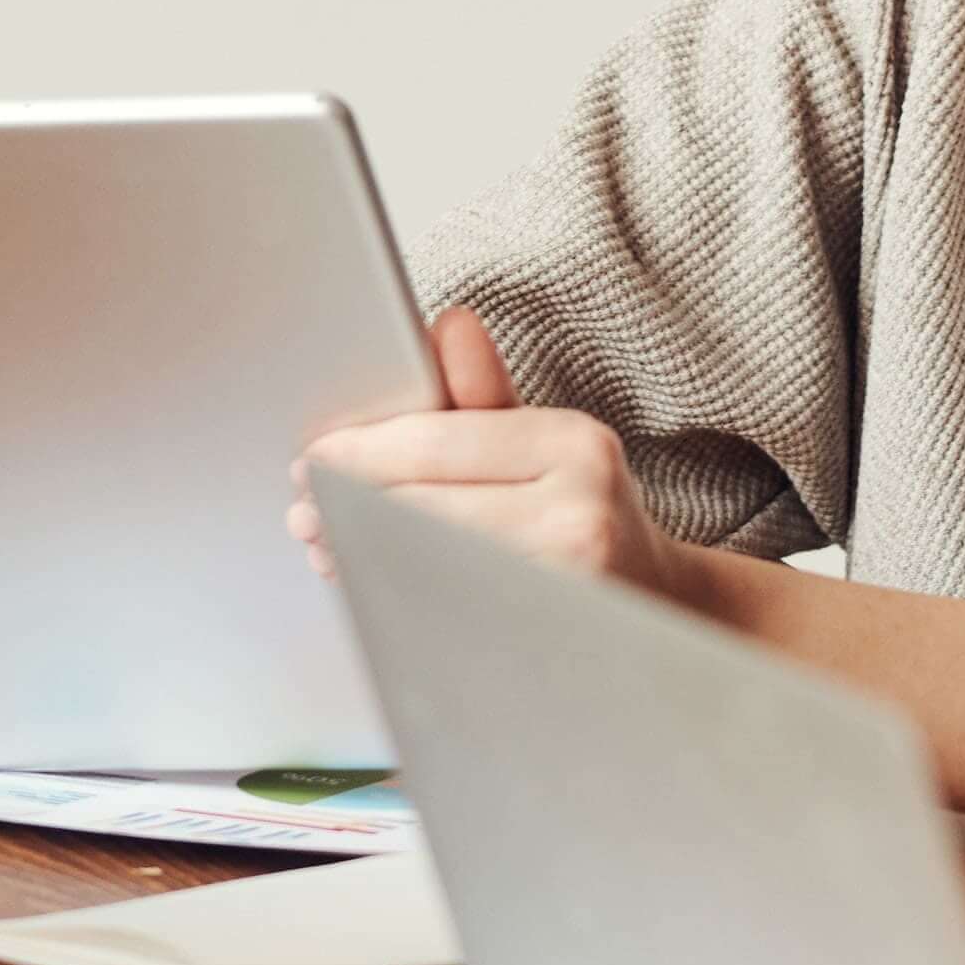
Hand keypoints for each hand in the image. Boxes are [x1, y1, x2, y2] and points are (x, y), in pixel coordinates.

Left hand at [288, 308, 731, 619]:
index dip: (361, 454)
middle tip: (304, 515)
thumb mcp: (546, 441)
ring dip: (363, 558)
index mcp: (574, 444)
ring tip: (328, 548)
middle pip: (424, 508)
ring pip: (427, 565)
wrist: (660, 605)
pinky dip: (399, 599)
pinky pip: (445, 616)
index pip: (437, 442)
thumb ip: (483, 392)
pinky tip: (373, 588)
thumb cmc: (585, 512)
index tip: (313, 461)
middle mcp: (580, 512)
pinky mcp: (546, 642)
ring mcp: (566, 586)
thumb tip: (447, 323)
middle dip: (349, 510)